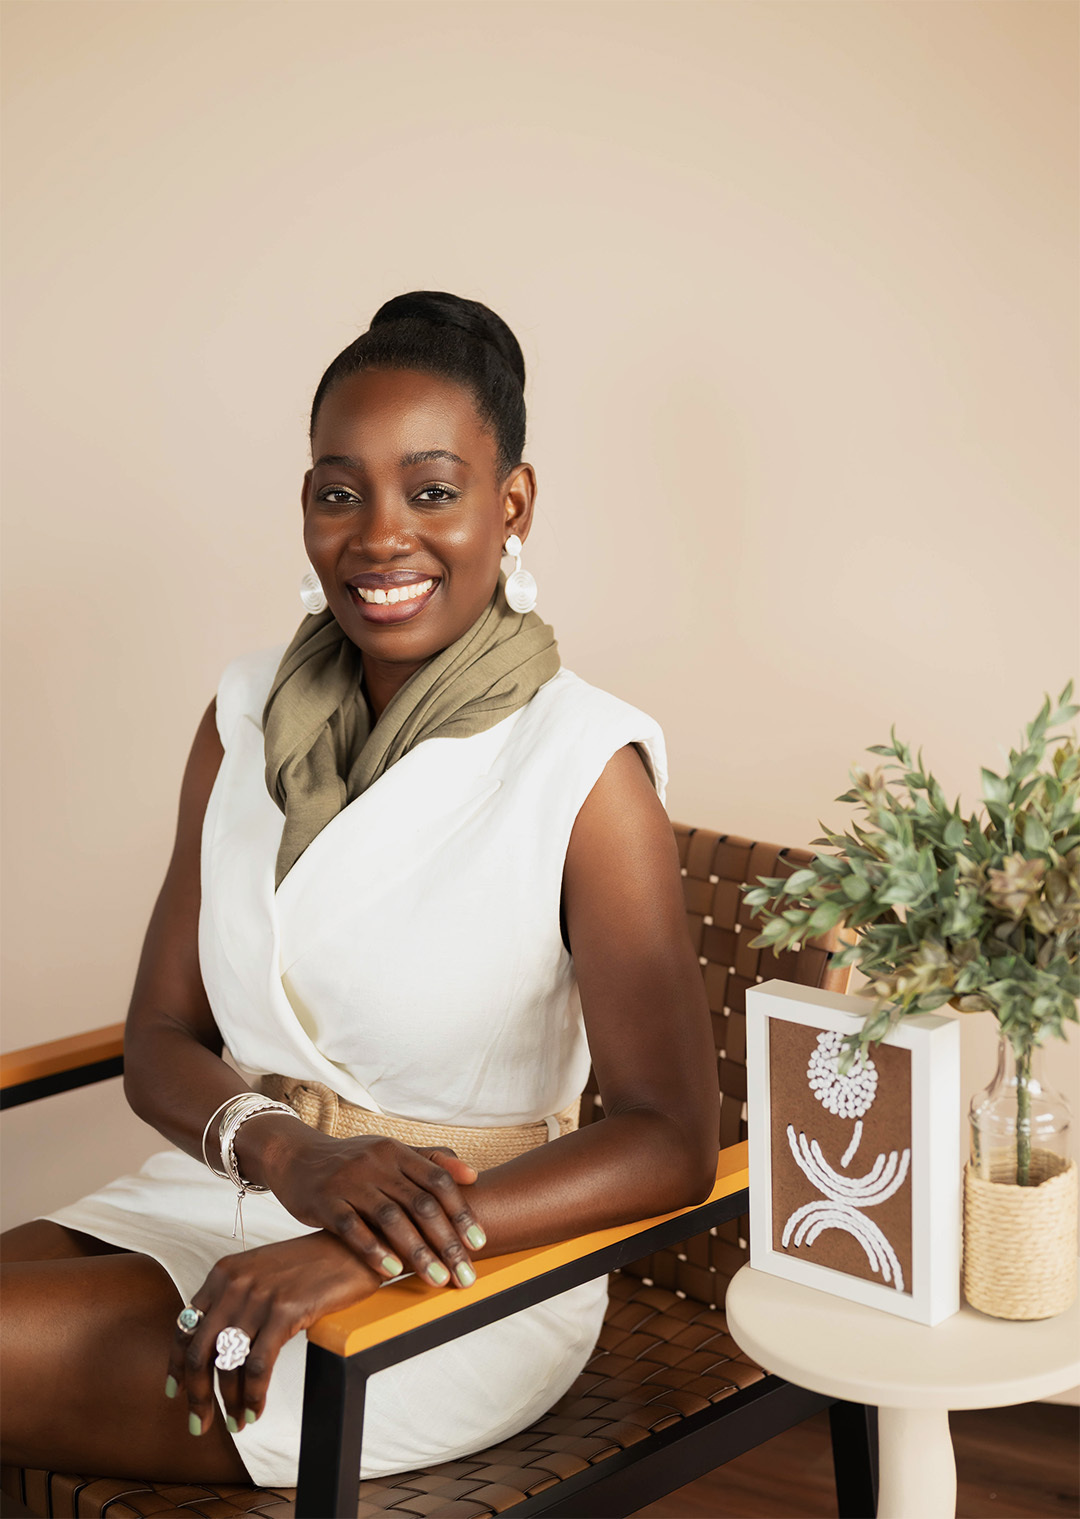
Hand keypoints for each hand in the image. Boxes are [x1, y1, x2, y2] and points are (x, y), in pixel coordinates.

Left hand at [166, 1231, 379, 1436]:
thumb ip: (234, 1302)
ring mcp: (259, 1297)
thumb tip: (215, 1351)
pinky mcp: (285, 1311)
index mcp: (223, 1274)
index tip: (175, 1392)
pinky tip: (256, 1410)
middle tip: (199, 1423)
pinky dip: (254, 1396)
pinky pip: (259, 1366)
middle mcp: (234, 1284)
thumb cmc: (309, 1266)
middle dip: (196, 1396)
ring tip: (235, 1423)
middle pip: (198, 1352)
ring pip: (227, 1364)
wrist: (350, 1247)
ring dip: (229, 1403)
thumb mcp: (260, 1274)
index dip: (176, 1365)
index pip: (184, 1327)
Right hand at [242, 1116, 484, 1287]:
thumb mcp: (390, 1152)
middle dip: (447, 1242)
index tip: (479, 1244)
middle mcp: (377, 1163)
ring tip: (438, 1279)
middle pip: (421, 1204)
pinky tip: (392, 1271)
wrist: (296, 1156)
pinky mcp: (325, 1201)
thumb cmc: (352, 1161)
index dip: (462, 1213)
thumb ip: (430, 1161)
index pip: (439, 1182)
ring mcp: (350, 1181)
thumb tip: (472, 1175)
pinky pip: (352, 1228)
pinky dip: (374, 1250)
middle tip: (465, 1275)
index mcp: (397, 1152)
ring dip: (418, 1252)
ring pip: (391, 1218)